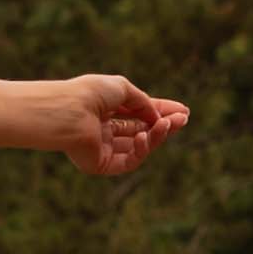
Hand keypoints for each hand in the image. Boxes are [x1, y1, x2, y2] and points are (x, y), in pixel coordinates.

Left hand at [41, 75, 186, 176]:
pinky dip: (142, 149)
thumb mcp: (122, 89)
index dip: (160, 110)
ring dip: (156, 135)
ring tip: (168, 124)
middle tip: (184, 119)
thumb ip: (143, 102)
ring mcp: (102, 148)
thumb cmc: (90, 94)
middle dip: (163, 123)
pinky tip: (146, 136)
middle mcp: (102, 128)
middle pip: (140, 129)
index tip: (183, 110)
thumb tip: (157, 116)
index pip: (137, 112)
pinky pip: (128, 160)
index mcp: (104, 108)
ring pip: (138, 146)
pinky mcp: (100, 165)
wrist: (68, 111)